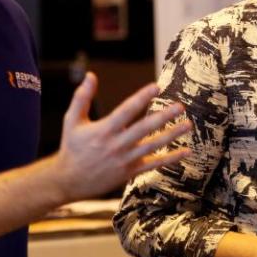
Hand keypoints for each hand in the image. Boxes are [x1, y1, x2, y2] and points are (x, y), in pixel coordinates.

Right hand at [52, 72, 191, 201]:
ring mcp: (125, 159)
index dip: (142, 97)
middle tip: (180, 106)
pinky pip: (154, 164)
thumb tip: (90, 75)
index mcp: (104, 130)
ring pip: (153, 146)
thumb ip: (82, 97)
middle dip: (163, 116)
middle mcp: (116, 144)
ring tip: (188, 125)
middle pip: (144, 128)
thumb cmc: (72, 147)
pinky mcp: (130, 172)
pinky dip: (171, 158)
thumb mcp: (72, 121)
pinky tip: (186, 152)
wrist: (68, 181)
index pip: (126, 110)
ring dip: (172, 135)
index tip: (157, 86)